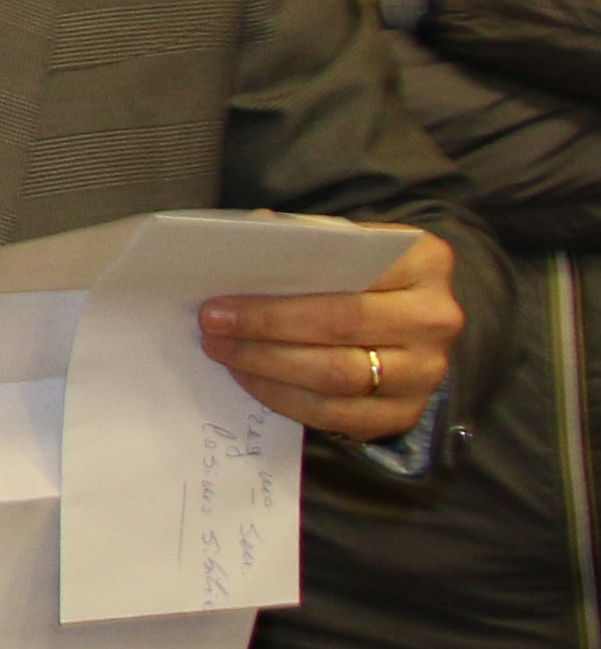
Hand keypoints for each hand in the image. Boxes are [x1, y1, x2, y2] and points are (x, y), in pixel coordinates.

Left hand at [202, 228, 459, 442]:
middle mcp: (435, 318)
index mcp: (424, 261)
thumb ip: (304, 240)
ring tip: (223, 352)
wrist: (406, 319)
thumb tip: (248, 233)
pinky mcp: (405, 411)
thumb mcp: (344, 244)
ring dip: (268, 366)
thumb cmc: (361, 274)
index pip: (349, 277)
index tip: (220, 300)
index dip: (280, 295)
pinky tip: (251, 380)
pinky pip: (337, 415)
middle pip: (340, 327)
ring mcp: (426, 371)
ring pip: (337, 376)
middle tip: (212, 327)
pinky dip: (285, 399)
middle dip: (265, 330)